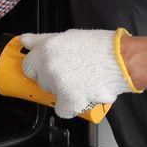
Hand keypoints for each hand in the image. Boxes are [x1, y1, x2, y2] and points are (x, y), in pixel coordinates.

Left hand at [19, 29, 138, 118]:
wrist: (122, 60)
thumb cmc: (101, 47)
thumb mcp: (68, 36)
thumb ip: (42, 40)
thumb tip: (25, 41)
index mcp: (47, 49)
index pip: (28, 66)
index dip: (40, 68)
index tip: (49, 69)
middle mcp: (49, 67)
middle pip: (41, 82)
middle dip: (54, 80)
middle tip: (71, 73)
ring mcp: (58, 84)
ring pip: (53, 95)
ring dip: (64, 92)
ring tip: (82, 82)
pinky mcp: (70, 100)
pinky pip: (62, 110)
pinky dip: (72, 106)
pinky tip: (82, 95)